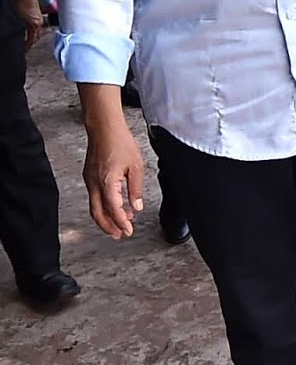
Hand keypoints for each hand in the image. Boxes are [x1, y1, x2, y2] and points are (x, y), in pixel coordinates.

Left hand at [15, 0, 42, 49]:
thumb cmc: (21, 1)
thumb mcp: (18, 17)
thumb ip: (20, 29)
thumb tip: (20, 38)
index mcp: (35, 25)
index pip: (32, 40)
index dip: (27, 47)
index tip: (23, 51)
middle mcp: (39, 22)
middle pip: (37, 37)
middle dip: (32, 43)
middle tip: (25, 48)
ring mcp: (39, 18)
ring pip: (38, 32)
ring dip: (33, 37)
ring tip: (28, 41)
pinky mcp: (38, 14)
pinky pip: (38, 26)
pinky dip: (34, 31)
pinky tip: (29, 30)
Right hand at [83, 118, 145, 238]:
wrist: (104, 129)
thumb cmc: (121, 143)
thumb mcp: (136, 166)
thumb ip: (136, 189)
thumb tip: (137, 207)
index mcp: (107, 182)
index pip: (113, 209)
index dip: (121, 222)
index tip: (128, 231)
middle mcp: (94, 183)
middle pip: (98, 213)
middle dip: (109, 227)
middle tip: (120, 235)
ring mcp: (89, 180)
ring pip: (94, 207)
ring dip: (105, 218)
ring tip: (119, 225)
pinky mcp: (89, 177)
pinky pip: (94, 197)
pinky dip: (103, 206)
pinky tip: (115, 207)